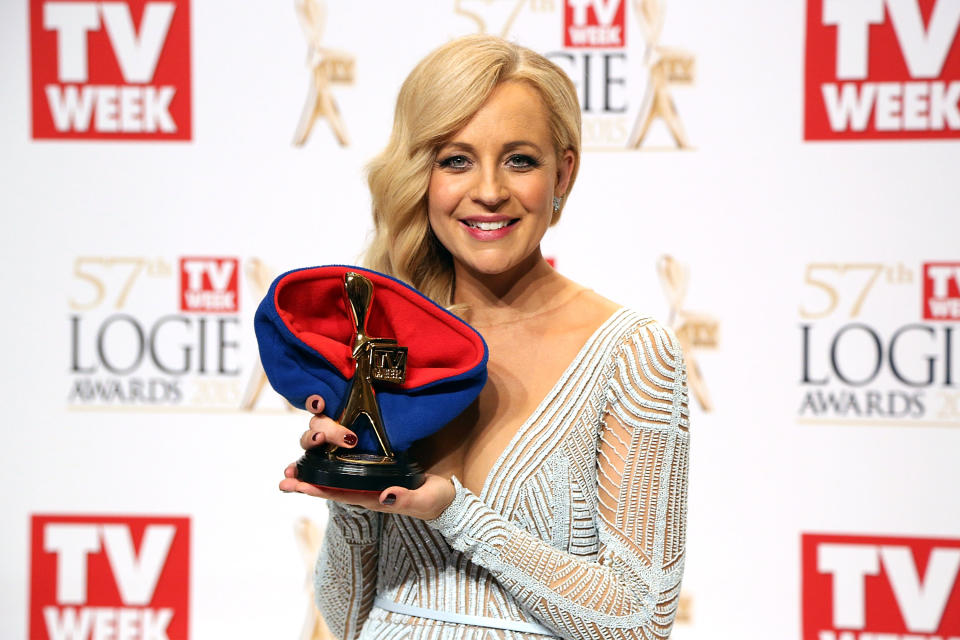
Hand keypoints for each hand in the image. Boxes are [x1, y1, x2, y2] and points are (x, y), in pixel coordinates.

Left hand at [278, 394, 456, 520]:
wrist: (446, 499)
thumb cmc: (434, 501)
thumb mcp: (424, 500)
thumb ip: (405, 499)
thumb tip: (384, 495)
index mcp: (373, 498)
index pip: (339, 493)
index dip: (316, 488)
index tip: (295, 484)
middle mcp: (366, 489)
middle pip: (330, 483)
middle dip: (307, 479)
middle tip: (284, 475)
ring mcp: (369, 478)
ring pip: (335, 472)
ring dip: (314, 467)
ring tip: (291, 467)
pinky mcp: (377, 466)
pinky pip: (348, 462)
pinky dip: (331, 455)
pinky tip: (319, 447)